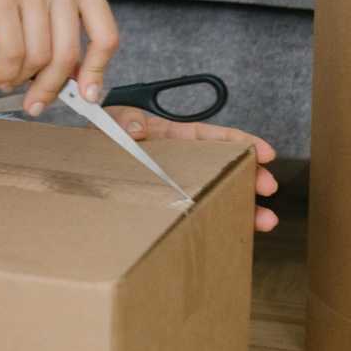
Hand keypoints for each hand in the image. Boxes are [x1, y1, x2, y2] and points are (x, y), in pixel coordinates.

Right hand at [0, 0, 118, 115]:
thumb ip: (63, 28)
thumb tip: (79, 80)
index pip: (105, 35)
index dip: (96, 72)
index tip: (87, 95)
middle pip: (69, 53)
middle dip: (52, 87)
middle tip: (37, 104)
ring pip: (40, 57)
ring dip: (23, 79)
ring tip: (10, 80)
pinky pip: (13, 52)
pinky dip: (6, 73)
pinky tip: (0, 75)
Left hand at [104, 105, 279, 231]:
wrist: (83, 163)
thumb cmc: (100, 137)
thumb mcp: (110, 119)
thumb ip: (123, 119)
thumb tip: (139, 128)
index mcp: (170, 137)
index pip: (209, 137)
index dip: (239, 142)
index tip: (265, 151)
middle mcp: (179, 160)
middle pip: (222, 167)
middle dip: (250, 175)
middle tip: (268, 187)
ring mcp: (177, 183)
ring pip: (217, 193)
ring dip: (243, 205)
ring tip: (265, 220)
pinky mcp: (168, 204)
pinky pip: (197, 212)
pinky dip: (217, 221)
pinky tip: (235, 232)